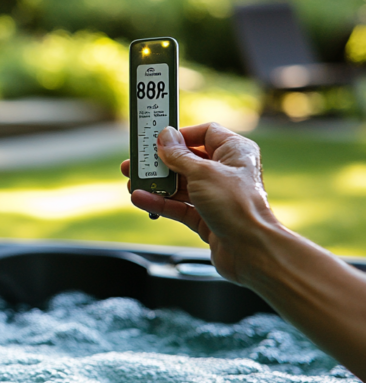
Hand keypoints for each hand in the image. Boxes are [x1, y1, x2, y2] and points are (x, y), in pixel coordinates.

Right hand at [120, 123, 281, 283]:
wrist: (250, 249)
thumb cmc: (236, 205)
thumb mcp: (202, 172)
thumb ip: (179, 155)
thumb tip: (165, 136)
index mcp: (235, 152)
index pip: (205, 133)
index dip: (181, 135)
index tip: (158, 139)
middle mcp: (226, 171)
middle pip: (187, 160)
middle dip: (160, 163)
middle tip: (137, 162)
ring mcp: (215, 196)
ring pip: (180, 185)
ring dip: (156, 184)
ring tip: (133, 182)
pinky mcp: (206, 217)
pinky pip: (179, 206)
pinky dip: (160, 202)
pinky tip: (141, 199)